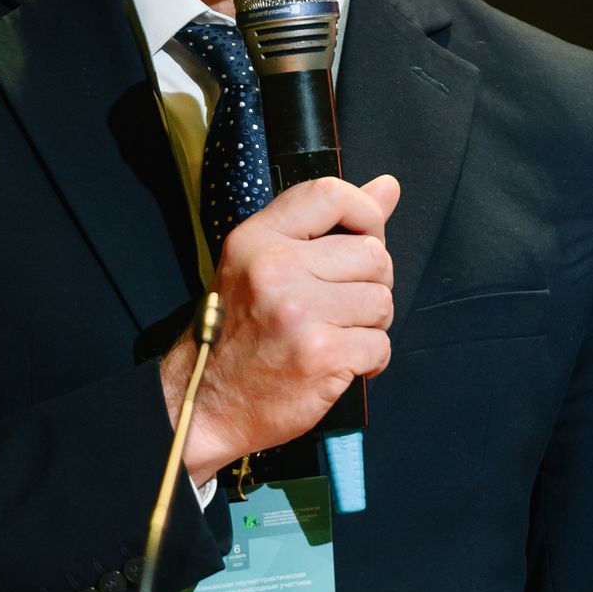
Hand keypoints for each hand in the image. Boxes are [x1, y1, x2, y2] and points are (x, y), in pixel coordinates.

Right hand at [161, 174, 400, 484]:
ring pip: (381, 301)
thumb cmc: (236, 336)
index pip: (330, 194)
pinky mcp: (319, 355)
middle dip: (371, 285)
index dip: (366, 213)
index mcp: (258, 239)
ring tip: (337, 336)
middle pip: (373, 255)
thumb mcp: (262, 265)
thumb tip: (388, 187)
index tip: (368, 237)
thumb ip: (326, 224)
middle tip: (342, 309)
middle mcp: (275, 268)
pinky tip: (339, 364)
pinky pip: (379, 345)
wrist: (204, 404)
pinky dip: (369, 360)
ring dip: (371, 325)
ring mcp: (298, 312)